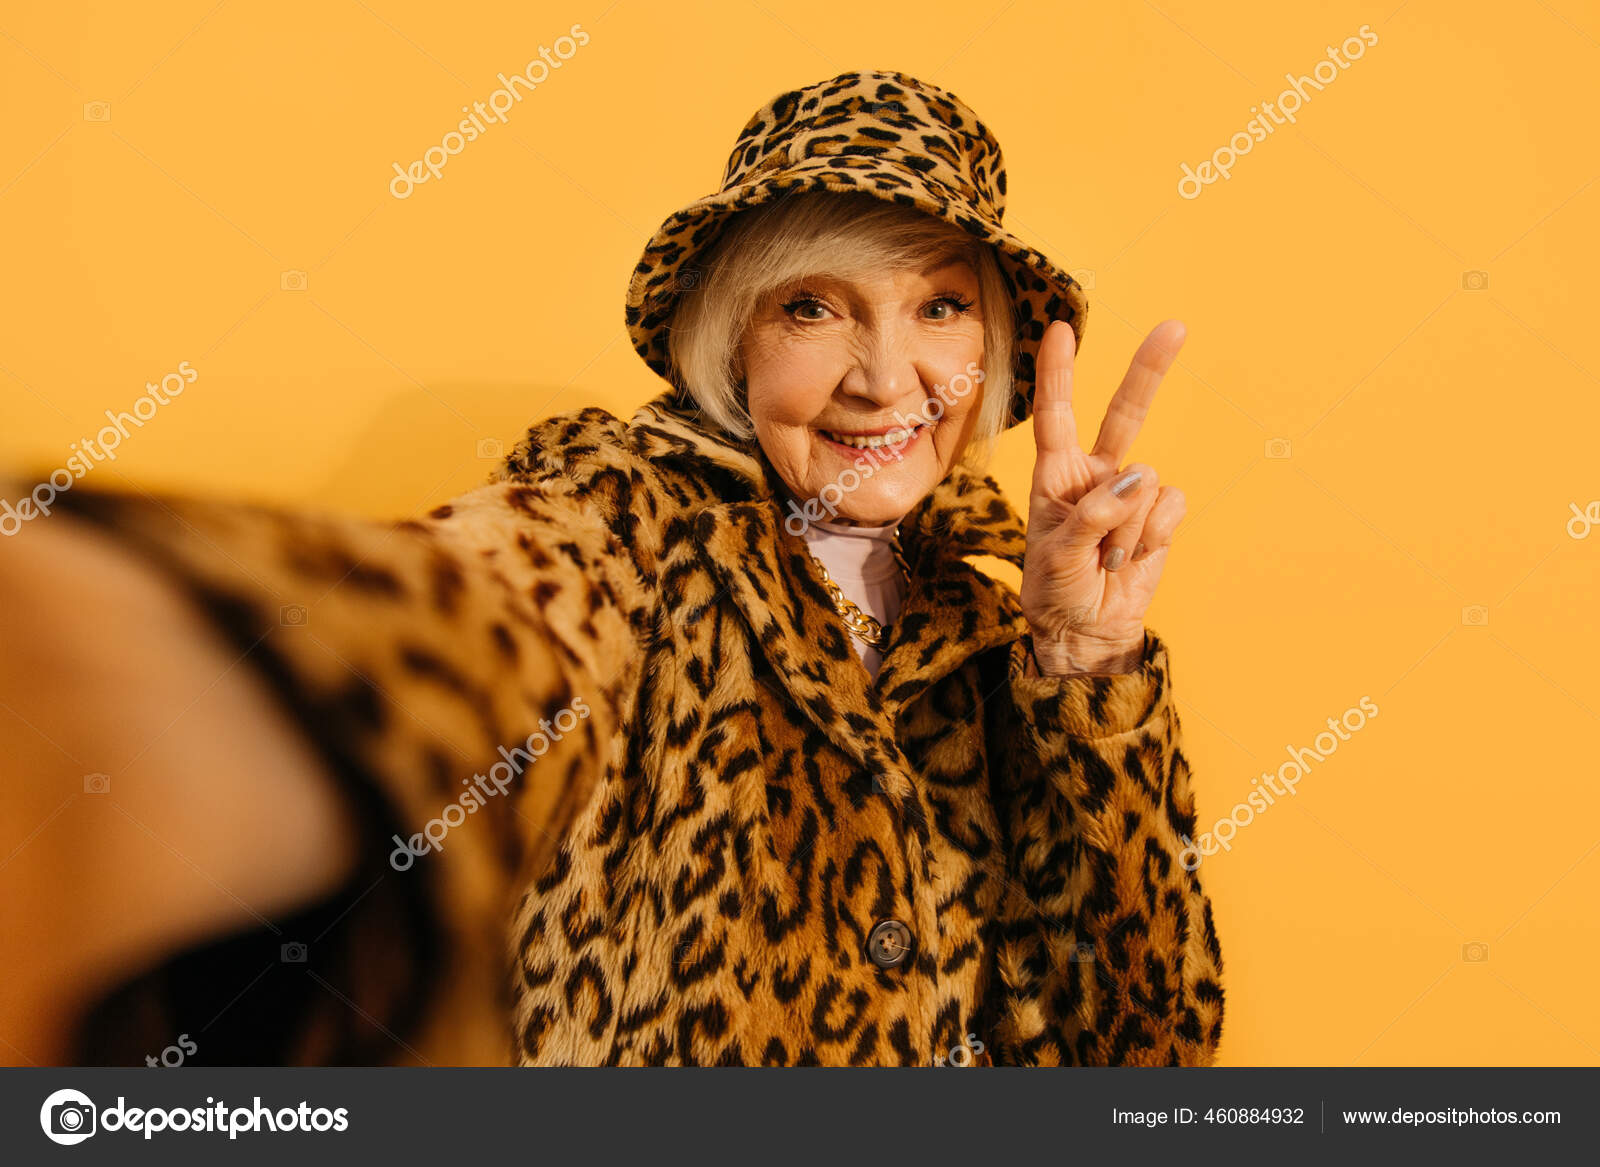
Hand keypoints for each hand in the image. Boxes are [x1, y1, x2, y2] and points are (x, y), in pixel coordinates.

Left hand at [1019, 318, 1187, 674]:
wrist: (1086, 630)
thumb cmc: (1056, 590)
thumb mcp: (1057, 555)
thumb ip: (1092, 515)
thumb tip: (1138, 477)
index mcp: (1056, 475)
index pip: (1057, 415)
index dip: (1058, 372)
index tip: (1059, 329)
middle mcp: (1095, 475)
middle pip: (1126, 414)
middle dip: (1150, 371)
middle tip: (1176, 327)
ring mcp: (1131, 495)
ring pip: (1147, 483)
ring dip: (1128, 528)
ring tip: (1105, 558)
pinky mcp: (1160, 516)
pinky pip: (1170, 508)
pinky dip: (1152, 537)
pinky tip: (1131, 558)